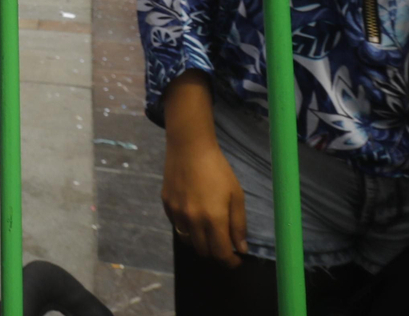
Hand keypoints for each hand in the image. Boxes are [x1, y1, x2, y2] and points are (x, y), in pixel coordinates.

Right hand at [160, 71, 246, 266]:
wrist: (189, 147)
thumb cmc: (218, 169)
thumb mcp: (236, 195)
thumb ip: (239, 224)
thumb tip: (241, 248)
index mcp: (213, 219)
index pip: (221, 253)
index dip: (230, 262)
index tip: (237, 259)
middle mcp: (193, 221)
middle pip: (204, 252)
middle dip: (217, 254)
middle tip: (225, 246)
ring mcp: (177, 214)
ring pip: (188, 242)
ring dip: (201, 243)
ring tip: (209, 233)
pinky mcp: (167, 206)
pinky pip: (177, 227)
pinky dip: (188, 229)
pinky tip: (195, 216)